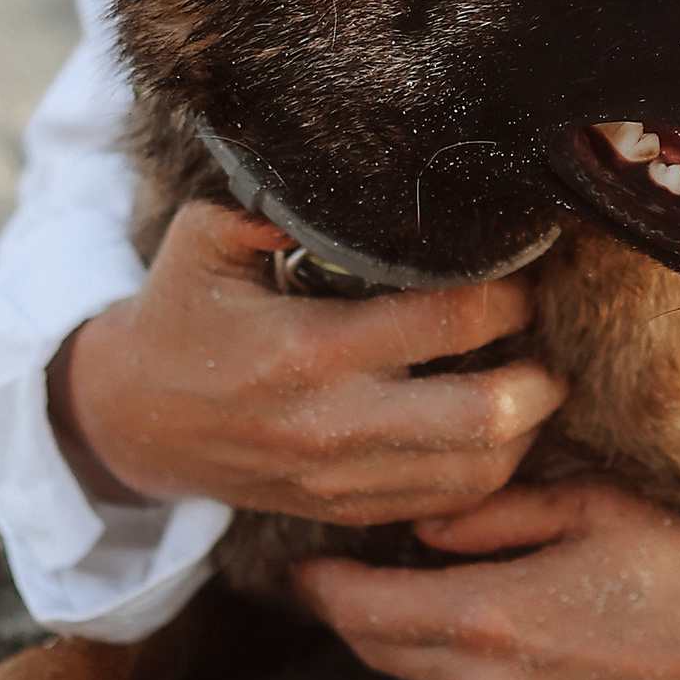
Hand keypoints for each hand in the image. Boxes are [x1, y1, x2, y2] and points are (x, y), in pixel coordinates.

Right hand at [50, 202, 569, 525]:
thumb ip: (282, 203)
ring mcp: (339, 479)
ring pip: (479, 471)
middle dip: (539, 373)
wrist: (131, 421)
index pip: (448, 319)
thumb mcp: (208, 237)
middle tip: (548, 335)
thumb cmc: (179, 314)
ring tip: (534, 379)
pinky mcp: (343, 511)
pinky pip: (446, 503)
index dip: (508, 292)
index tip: (525, 269)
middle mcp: (330, 424)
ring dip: (525, 426)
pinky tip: (495, 426)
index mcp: (305, 347)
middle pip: (485, 414)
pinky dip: (488, 468)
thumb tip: (363, 168)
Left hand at [295, 479, 679, 679]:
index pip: (365, 611)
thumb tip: (422, 525)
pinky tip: (478, 634)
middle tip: (337, 571)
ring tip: (406, 595)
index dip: (323, 584)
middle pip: (380, 655)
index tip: (301, 558)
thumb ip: (493, 514)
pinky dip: (451, 675)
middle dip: (350, 614)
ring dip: (401, 646)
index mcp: (491, 620)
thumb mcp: (590, 507)